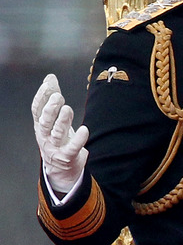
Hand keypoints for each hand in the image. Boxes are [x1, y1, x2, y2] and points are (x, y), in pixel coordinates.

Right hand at [32, 74, 88, 193]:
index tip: (48, 84)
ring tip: (68, 109)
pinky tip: (84, 130)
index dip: (41, 97)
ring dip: (62, 121)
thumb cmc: (56, 138)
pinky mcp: (67, 156)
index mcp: (41, 125)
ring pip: (57, 133)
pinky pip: (72, 148)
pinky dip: (78, 139)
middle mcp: (45, 136)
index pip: (37, 110)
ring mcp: (55, 147)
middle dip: (50, 109)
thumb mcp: (53, 118)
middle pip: (44, 122)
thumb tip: (50, 77)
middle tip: (58, 96)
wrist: (60, 167)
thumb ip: (52, 98)